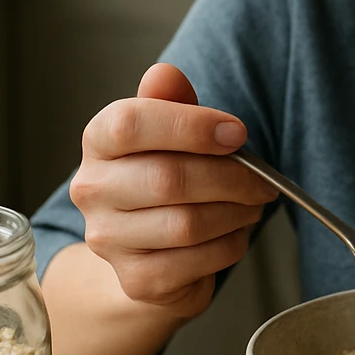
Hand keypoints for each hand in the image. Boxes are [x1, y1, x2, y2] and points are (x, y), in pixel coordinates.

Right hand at [70, 62, 275, 319]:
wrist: (151, 250)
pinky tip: (234, 232)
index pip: (130, 124)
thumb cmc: (167, 175)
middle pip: (169, 178)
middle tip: (262, 180)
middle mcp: (92, 190)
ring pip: (187, 224)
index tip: (237, 133)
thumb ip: (172, 101)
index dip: (191, 126)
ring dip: (236, 212)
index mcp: (99, 141)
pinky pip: (198, 260)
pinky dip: (230, 245)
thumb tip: (165, 74)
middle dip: (232, 177)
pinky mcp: (137, 280)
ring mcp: (108, 239)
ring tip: (251, 203)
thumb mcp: (172, 130)